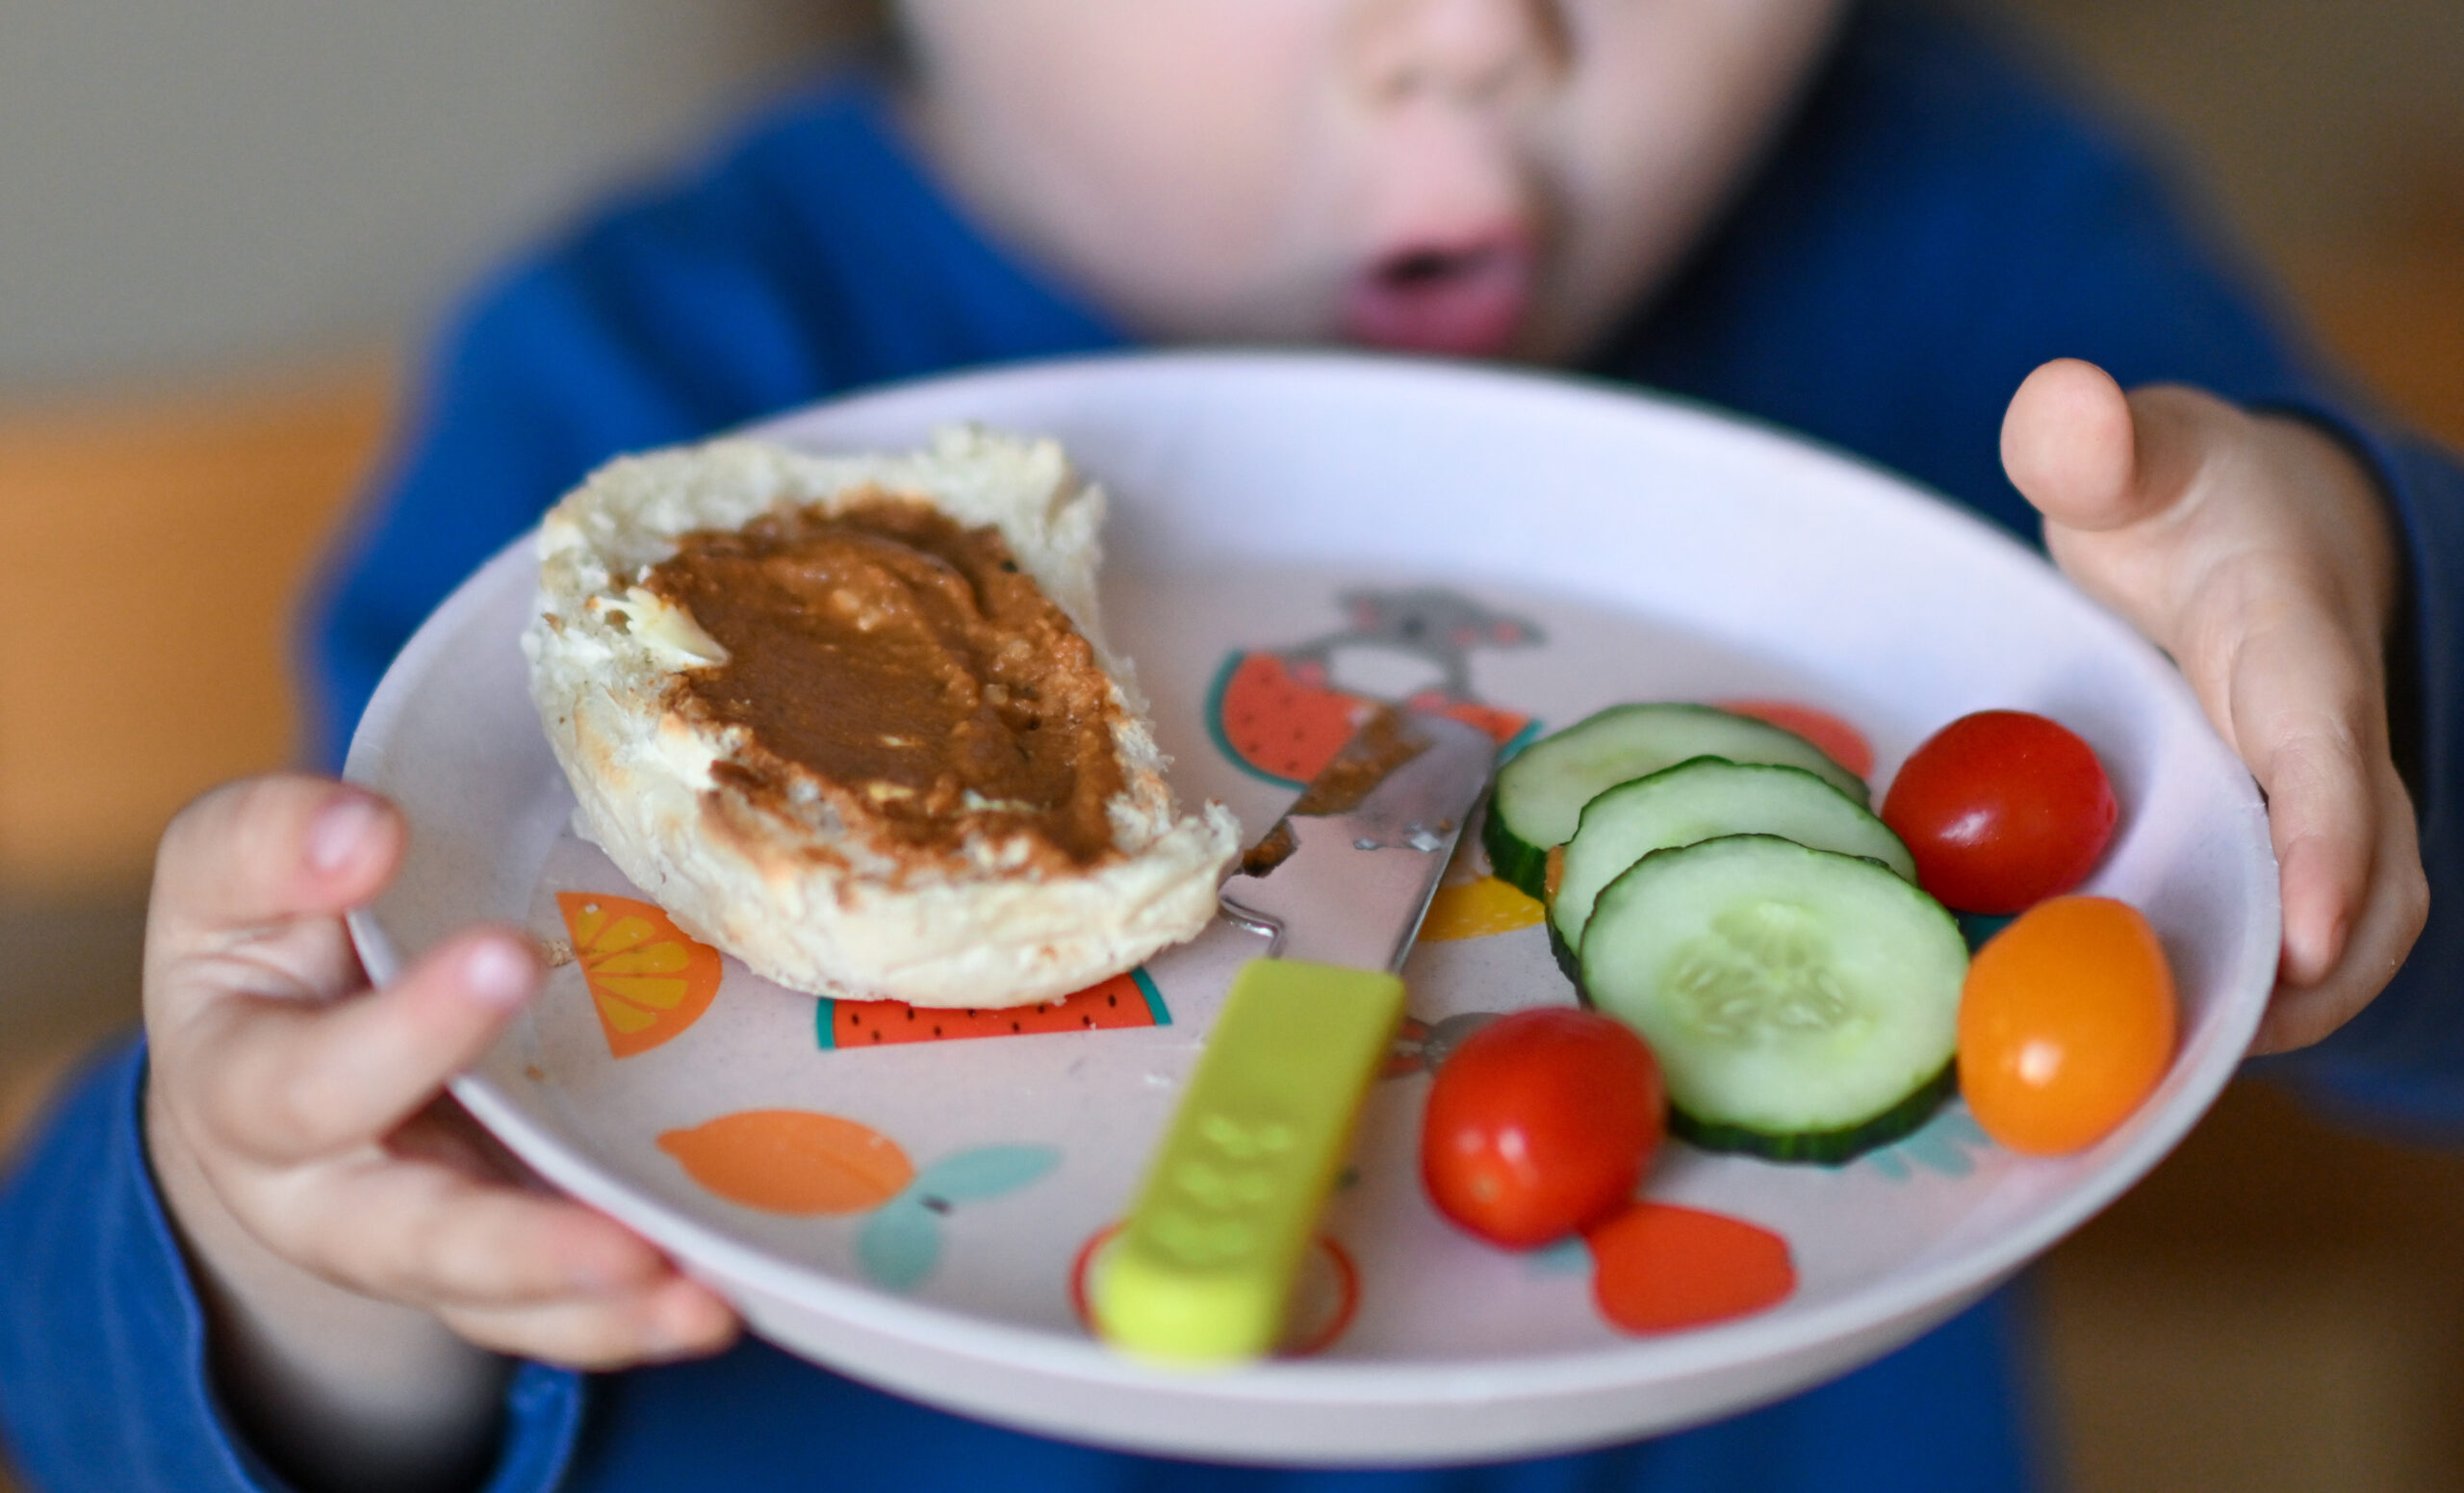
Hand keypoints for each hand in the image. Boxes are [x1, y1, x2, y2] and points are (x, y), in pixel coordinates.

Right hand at [143, 775, 736, 1489]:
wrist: (275, 1048)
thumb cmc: (269, 938)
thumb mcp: (233, 871)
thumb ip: (276, 842)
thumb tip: (365, 832)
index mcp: (242, 1091)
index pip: (312, 1078)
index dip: (408, 1029)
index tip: (509, 956)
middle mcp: (326, 1199)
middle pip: (413, 1239)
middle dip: (519, 1242)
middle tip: (625, 1237)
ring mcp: (419, 1246)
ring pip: (501, 1302)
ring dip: (605, 1306)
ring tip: (701, 1302)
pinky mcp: (497, 1266)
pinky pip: (563, 1314)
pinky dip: (639, 1317)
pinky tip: (721, 1302)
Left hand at [2002, 359, 2428, 1053]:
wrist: (2261, 532)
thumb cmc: (2185, 501)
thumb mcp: (2141, 459)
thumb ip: (2097, 440)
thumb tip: (2063, 403)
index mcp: (2298, 654)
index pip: (2328, 761)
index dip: (2326, 855)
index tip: (2307, 947)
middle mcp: (2331, 747)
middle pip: (2365, 884)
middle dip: (2304, 981)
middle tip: (2182, 1062)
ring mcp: (2316, 809)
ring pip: (2341, 931)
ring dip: (2272, 1006)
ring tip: (2154, 1076)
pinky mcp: (2285, 849)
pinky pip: (2289, 936)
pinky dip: (2239, 992)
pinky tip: (2141, 1042)